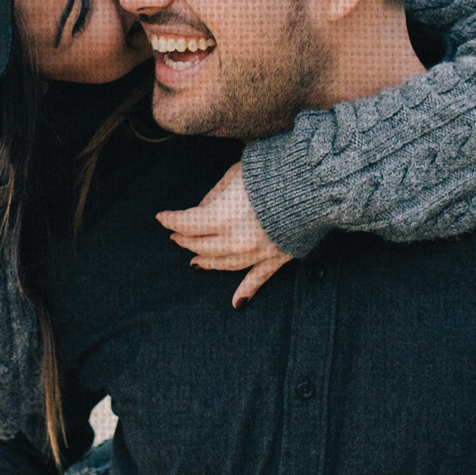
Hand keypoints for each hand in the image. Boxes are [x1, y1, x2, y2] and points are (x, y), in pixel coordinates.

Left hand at [157, 164, 294, 305]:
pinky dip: (246, 291)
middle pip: (201, 246)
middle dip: (185, 240)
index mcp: (223, 217)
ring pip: (223, 264)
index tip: (162, 218)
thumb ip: (214, 194)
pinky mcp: (276, 257)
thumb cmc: (272, 171)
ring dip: (207, 262)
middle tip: (176, 236)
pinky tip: (236, 303)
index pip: (187, 223)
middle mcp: (236, 240)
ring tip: (194, 261)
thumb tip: (200, 209)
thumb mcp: (235, 174)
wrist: (313, 182)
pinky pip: (258, 279)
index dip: (172, 220)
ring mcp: (257, 252)